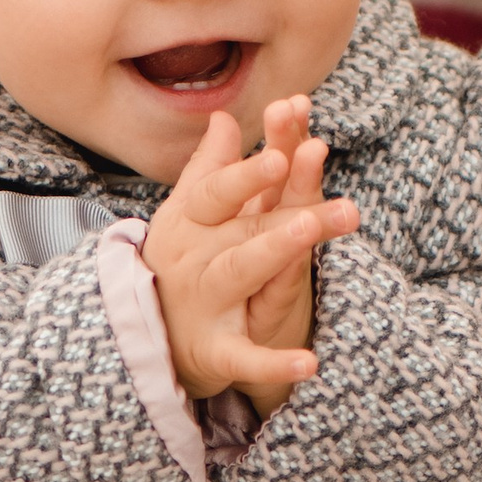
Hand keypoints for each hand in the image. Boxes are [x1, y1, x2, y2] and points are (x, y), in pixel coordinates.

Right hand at [139, 95, 357, 410]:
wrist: (145, 336)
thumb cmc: (178, 264)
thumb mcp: (186, 214)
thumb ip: (211, 167)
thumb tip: (224, 117)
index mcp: (192, 222)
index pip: (220, 190)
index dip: (250, 173)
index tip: (282, 151)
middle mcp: (198, 258)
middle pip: (249, 227)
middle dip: (289, 210)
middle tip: (336, 196)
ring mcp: (207, 303)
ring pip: (243, 272)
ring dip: (277, 253)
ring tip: (311, 231)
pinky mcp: (217, 350)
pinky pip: (245, 357)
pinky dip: (274, 364)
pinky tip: (310, 363)